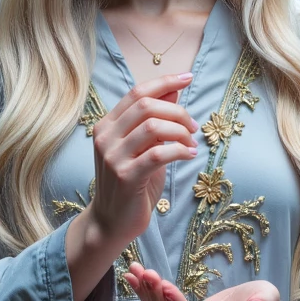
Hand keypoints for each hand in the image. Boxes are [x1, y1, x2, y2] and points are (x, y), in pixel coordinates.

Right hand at [89, 72, 200, 250]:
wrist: (112, 222)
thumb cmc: (131, 184)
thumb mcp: (143, 148)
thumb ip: (155, 120)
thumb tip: (174, 90)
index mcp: (107, 126)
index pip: (137, 92)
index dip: (165, 81)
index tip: (189, 77)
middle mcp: (105, 137)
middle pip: (146, 105)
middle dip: (177, 111)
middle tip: (194, 127)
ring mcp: (113, 157)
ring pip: (153, 126)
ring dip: (180, 131)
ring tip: (191, 143)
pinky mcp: (126, 176)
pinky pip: (158, 153)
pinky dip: (179, 150)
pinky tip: (189, 155)